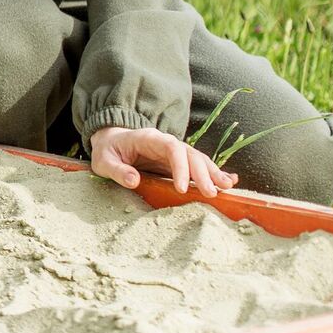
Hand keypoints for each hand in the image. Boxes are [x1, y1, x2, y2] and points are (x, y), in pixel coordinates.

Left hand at [90, 125, 237, 196]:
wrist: (111, 141)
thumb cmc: (107, 150)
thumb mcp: (103, 160)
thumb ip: (117, 170)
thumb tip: (133, 180)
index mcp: (149, 138)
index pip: (172, 148)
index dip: (181, 167)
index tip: (182, 188)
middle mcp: (166, 143)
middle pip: (190, 154)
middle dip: (202, 173)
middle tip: (210, 193)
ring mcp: (174, 152)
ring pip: (198, 159)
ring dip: (212, 172)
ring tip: (226, 188)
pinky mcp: (178, 162)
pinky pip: (198, 166)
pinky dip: (213, 172)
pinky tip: (229, 181)